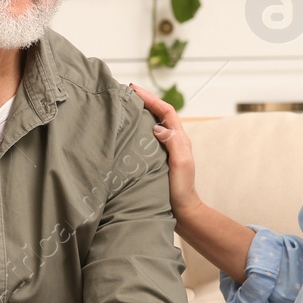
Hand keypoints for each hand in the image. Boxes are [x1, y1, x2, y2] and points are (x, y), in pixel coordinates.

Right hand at [130, 83, 199, 217]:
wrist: (181, 212)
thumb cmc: (182, 190)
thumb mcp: (181, 164)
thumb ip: (174, 143)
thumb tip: (158, 127)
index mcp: (180, 139)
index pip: (166, 111)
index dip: (151, 98)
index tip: (134, 90)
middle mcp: (171, 141)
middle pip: (157, 114)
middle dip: (143, 102)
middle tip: (124, 94)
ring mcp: (162, 151)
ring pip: (150, 126)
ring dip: (138, 115)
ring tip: (121, 108)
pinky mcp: (153, 160)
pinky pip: (143, 140)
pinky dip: (134, 131)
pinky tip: (122, 132)